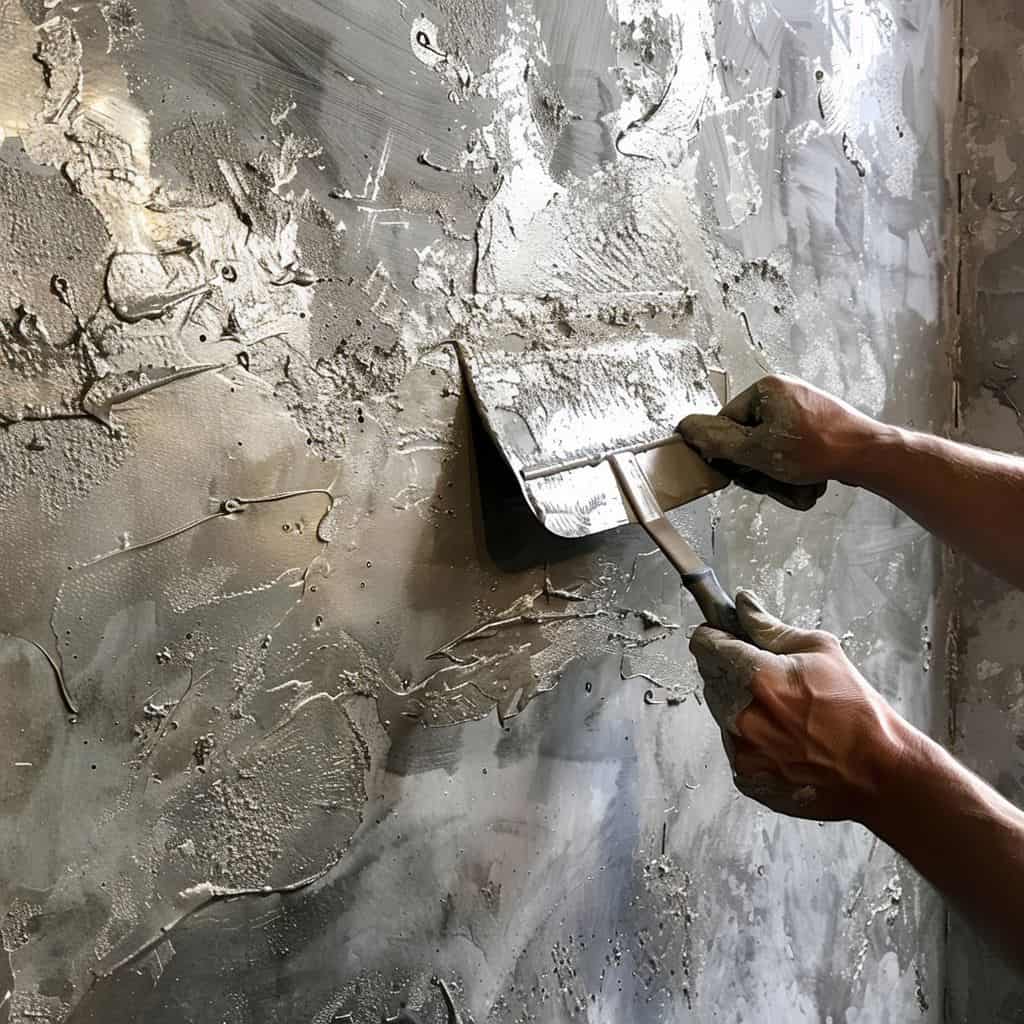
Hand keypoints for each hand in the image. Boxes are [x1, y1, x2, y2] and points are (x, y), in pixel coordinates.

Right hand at [678, 374, 883, 507]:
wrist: (869, 455)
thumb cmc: (817, 449)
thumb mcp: (758, 451)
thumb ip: (719, 442)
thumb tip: (686, 429)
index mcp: (767, 388)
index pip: (728, 421)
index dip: (731, 451)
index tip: (745, 469)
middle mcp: (785, 391)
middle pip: (750, 434)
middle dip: (758, 463)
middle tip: (772, 477)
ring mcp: (804, 406)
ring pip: (771, 445)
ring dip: (777, 470)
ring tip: (795, 480)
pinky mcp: (819, 422)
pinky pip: (793, 447)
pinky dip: (796, 465)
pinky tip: (808, 476)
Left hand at [689, 591, 903, 820]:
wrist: (878, 770)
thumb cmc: (856, 711)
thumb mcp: (820, 651)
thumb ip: (770, 628)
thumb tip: (744, 606)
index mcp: (758, 679)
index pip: (706, 646)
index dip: (714, 636)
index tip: (721, 634)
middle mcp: (743, 717)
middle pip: (711, 678)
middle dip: (730, 669)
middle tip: (765, 673)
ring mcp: (743, 751)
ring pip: (720, 712)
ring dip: (739, 702)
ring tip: (782, 708)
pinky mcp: (747, 777)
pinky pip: (732, 743)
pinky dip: (748, 735)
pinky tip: (782, 735)